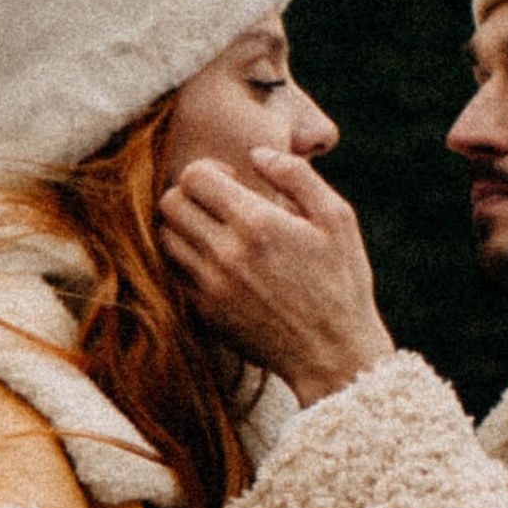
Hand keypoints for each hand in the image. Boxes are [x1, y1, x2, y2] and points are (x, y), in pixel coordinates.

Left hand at [156, 148, 398, 404]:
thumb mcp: (337, 218)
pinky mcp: (204, 312)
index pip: (194, 176)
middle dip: (190, 193)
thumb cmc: (342, 282)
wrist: (333, 355)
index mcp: (257, 223)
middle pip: (170, 203)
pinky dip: (187, 260)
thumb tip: (256, 153)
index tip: (231, 179)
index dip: (209, 169)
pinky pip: (174, 272)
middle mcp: (225, 254)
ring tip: (214, 230)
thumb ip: (296, 176)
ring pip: (165, 238)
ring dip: (184, 226)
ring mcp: (210, 286)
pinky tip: (217, 261)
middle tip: (218, 203)